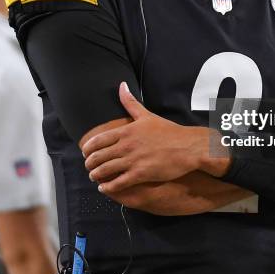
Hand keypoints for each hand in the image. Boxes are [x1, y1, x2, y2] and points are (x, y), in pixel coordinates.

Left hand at [82, 83, 212, 193]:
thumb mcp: (147, 115)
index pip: (97, 141)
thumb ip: (130, 102)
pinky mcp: (141, 174)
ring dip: (95, 176)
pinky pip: (118, 183)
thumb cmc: (169, 131)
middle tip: (89, 167)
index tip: (86, 153)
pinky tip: (105, 188)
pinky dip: (108, 187)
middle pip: (97, 157)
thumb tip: (121, 85)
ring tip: (95, 177)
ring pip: (104, 171)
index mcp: (126, 131)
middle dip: (89, 164)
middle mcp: (126, 145)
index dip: (87, 149)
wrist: (188, 147)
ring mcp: (133, 160)